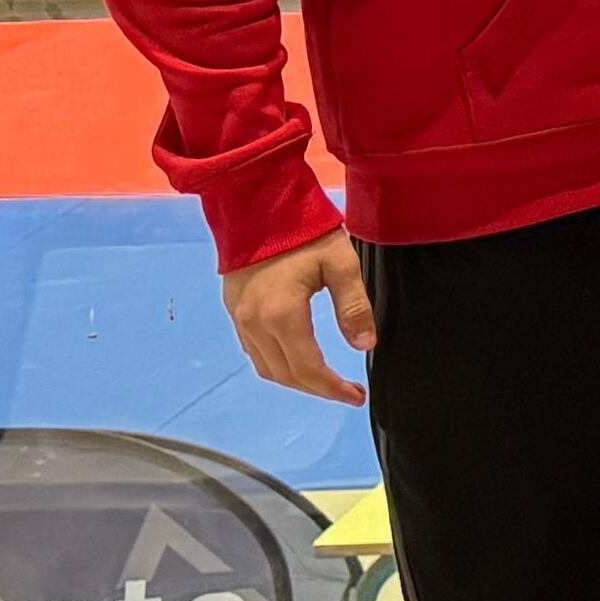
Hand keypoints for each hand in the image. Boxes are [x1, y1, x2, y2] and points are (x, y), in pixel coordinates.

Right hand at [222, 234, 371, 407]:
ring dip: (296, 379)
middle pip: (286, 375)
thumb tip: (366, 345)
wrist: (256, 203)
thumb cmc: (303, 230)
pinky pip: (254, 351)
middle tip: (347, 392)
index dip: (333, 389)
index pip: (308, 369)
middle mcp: (254, 324)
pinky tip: (298, 358)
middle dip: (318, 389)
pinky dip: (277, 363)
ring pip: (267, 367)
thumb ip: (354, 306)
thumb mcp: (341, 263)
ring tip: (326, 380)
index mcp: (281, 315)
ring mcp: (239, 318)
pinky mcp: (233, 309)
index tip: (357, 397)